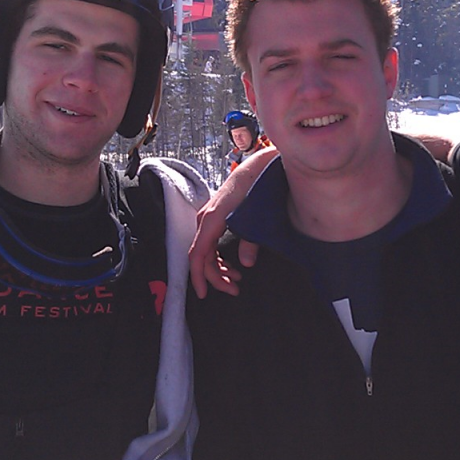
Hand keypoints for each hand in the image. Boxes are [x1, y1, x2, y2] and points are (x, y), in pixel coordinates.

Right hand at [188, 148, 274, 297]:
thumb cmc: (258, 187)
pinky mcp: (217, 216)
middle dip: (216, 277)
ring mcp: (210, 217)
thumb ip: (251, 241)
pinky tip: (233, 265)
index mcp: (213, 219)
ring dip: (219, 268)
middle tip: (234, 290)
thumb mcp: (259, 217)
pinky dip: (220, 257)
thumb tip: (247, 264)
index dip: (199, 277)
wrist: (261, 165)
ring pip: (207, 251)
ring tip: (236, 280)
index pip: (198, 255)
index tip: (203, 294)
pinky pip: (211, 243)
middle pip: (203, 257)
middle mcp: (206, 219)